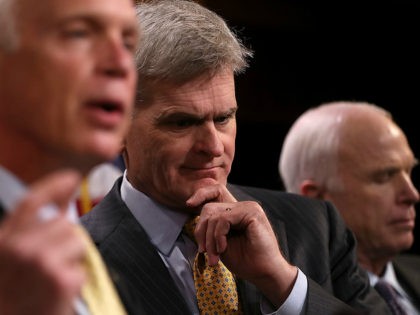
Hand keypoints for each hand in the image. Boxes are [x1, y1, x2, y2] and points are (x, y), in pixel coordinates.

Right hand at [0, 170, 85, 314]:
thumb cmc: (12, 294)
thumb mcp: (9, 258)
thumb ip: (29, 230)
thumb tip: (62, 203)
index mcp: (3, 241)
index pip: (31, 201)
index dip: (53, 186)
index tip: (71, 178)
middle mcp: (20, 249)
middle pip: (64, 223)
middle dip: (64, 240)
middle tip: (51, 263)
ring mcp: (41, 263)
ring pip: (78, 241)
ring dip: (72, 258)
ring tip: (54, 277)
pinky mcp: (61, 280)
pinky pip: (82, 266)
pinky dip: (76, 279)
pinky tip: (58, 291)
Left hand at [186, 184, 297, 306]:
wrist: (264, 273)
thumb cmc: (245, 260)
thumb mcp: (220, 242)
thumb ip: (211, 228)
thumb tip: (194, 214)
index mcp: (236, 211)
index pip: (214, 194)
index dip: (201, 194)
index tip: (188, 204)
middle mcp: (243, 206)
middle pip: (209, 208)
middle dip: (201, 231)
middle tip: (204, 252)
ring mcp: (249, 207)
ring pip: (214, 216)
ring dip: (209, 239)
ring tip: (214, 256)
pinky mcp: (252, 212)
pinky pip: (223, 219)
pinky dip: (218, 236)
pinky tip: (223, 248)